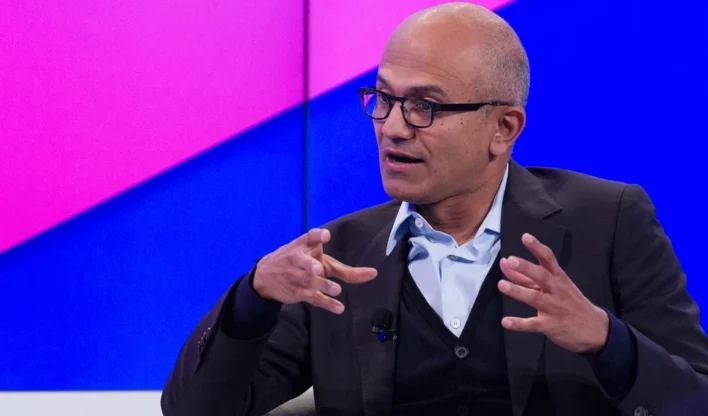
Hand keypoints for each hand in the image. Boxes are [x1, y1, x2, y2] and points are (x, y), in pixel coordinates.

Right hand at [253, 228, 377, 313]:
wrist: (265, 276)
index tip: (325, 235)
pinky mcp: (298, 292)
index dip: (317, 236)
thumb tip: (373, 274)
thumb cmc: (301, 263)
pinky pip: (313, 298)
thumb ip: (345, 270)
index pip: (309, 237)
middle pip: (304, 262)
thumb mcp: (319, 261)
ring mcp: (297, 277)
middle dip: (310, 266)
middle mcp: (299, 260)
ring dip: (322, 285)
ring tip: (336, 290)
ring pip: (309, 282)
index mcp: (303, 246)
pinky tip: (338, 308)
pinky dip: (326, 303)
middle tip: (318, 269)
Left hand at [498, 233, 608, 353]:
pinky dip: (519, 324)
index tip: (525, 237)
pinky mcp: (550, 325)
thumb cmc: (569, 303)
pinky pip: (533, 324)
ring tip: (501, 285)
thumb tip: (504, 263)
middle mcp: (556, 290)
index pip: (548, 259)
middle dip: (526, 268)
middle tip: (511, 260)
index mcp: (558, 278)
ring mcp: (554, 308)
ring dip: (518, 291)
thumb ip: (525, 277)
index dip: (537, 248)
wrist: (595, 329)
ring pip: (535, 298)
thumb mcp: (553, 287)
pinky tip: (505, 322)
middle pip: (542, 276)